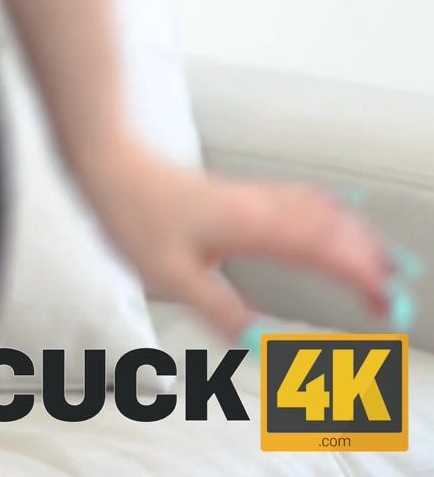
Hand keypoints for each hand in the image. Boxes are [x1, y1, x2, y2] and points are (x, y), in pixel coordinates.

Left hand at [72, 134, 401, 342]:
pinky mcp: (244, 191)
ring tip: (382, 264)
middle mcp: (265, 206)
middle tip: (393, 298)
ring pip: (326, 210)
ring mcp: (256, 194)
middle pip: (338, 229)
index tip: (386, 305)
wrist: (112, 162)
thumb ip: (220, 309)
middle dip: (373, 262)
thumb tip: (259, 343)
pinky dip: (335, 212)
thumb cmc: (136, 214)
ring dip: (358, 236)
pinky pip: (305, 198)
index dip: (364, 277)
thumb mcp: (171, 276)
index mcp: (255, 227)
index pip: (328, 252)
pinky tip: (339, 215)